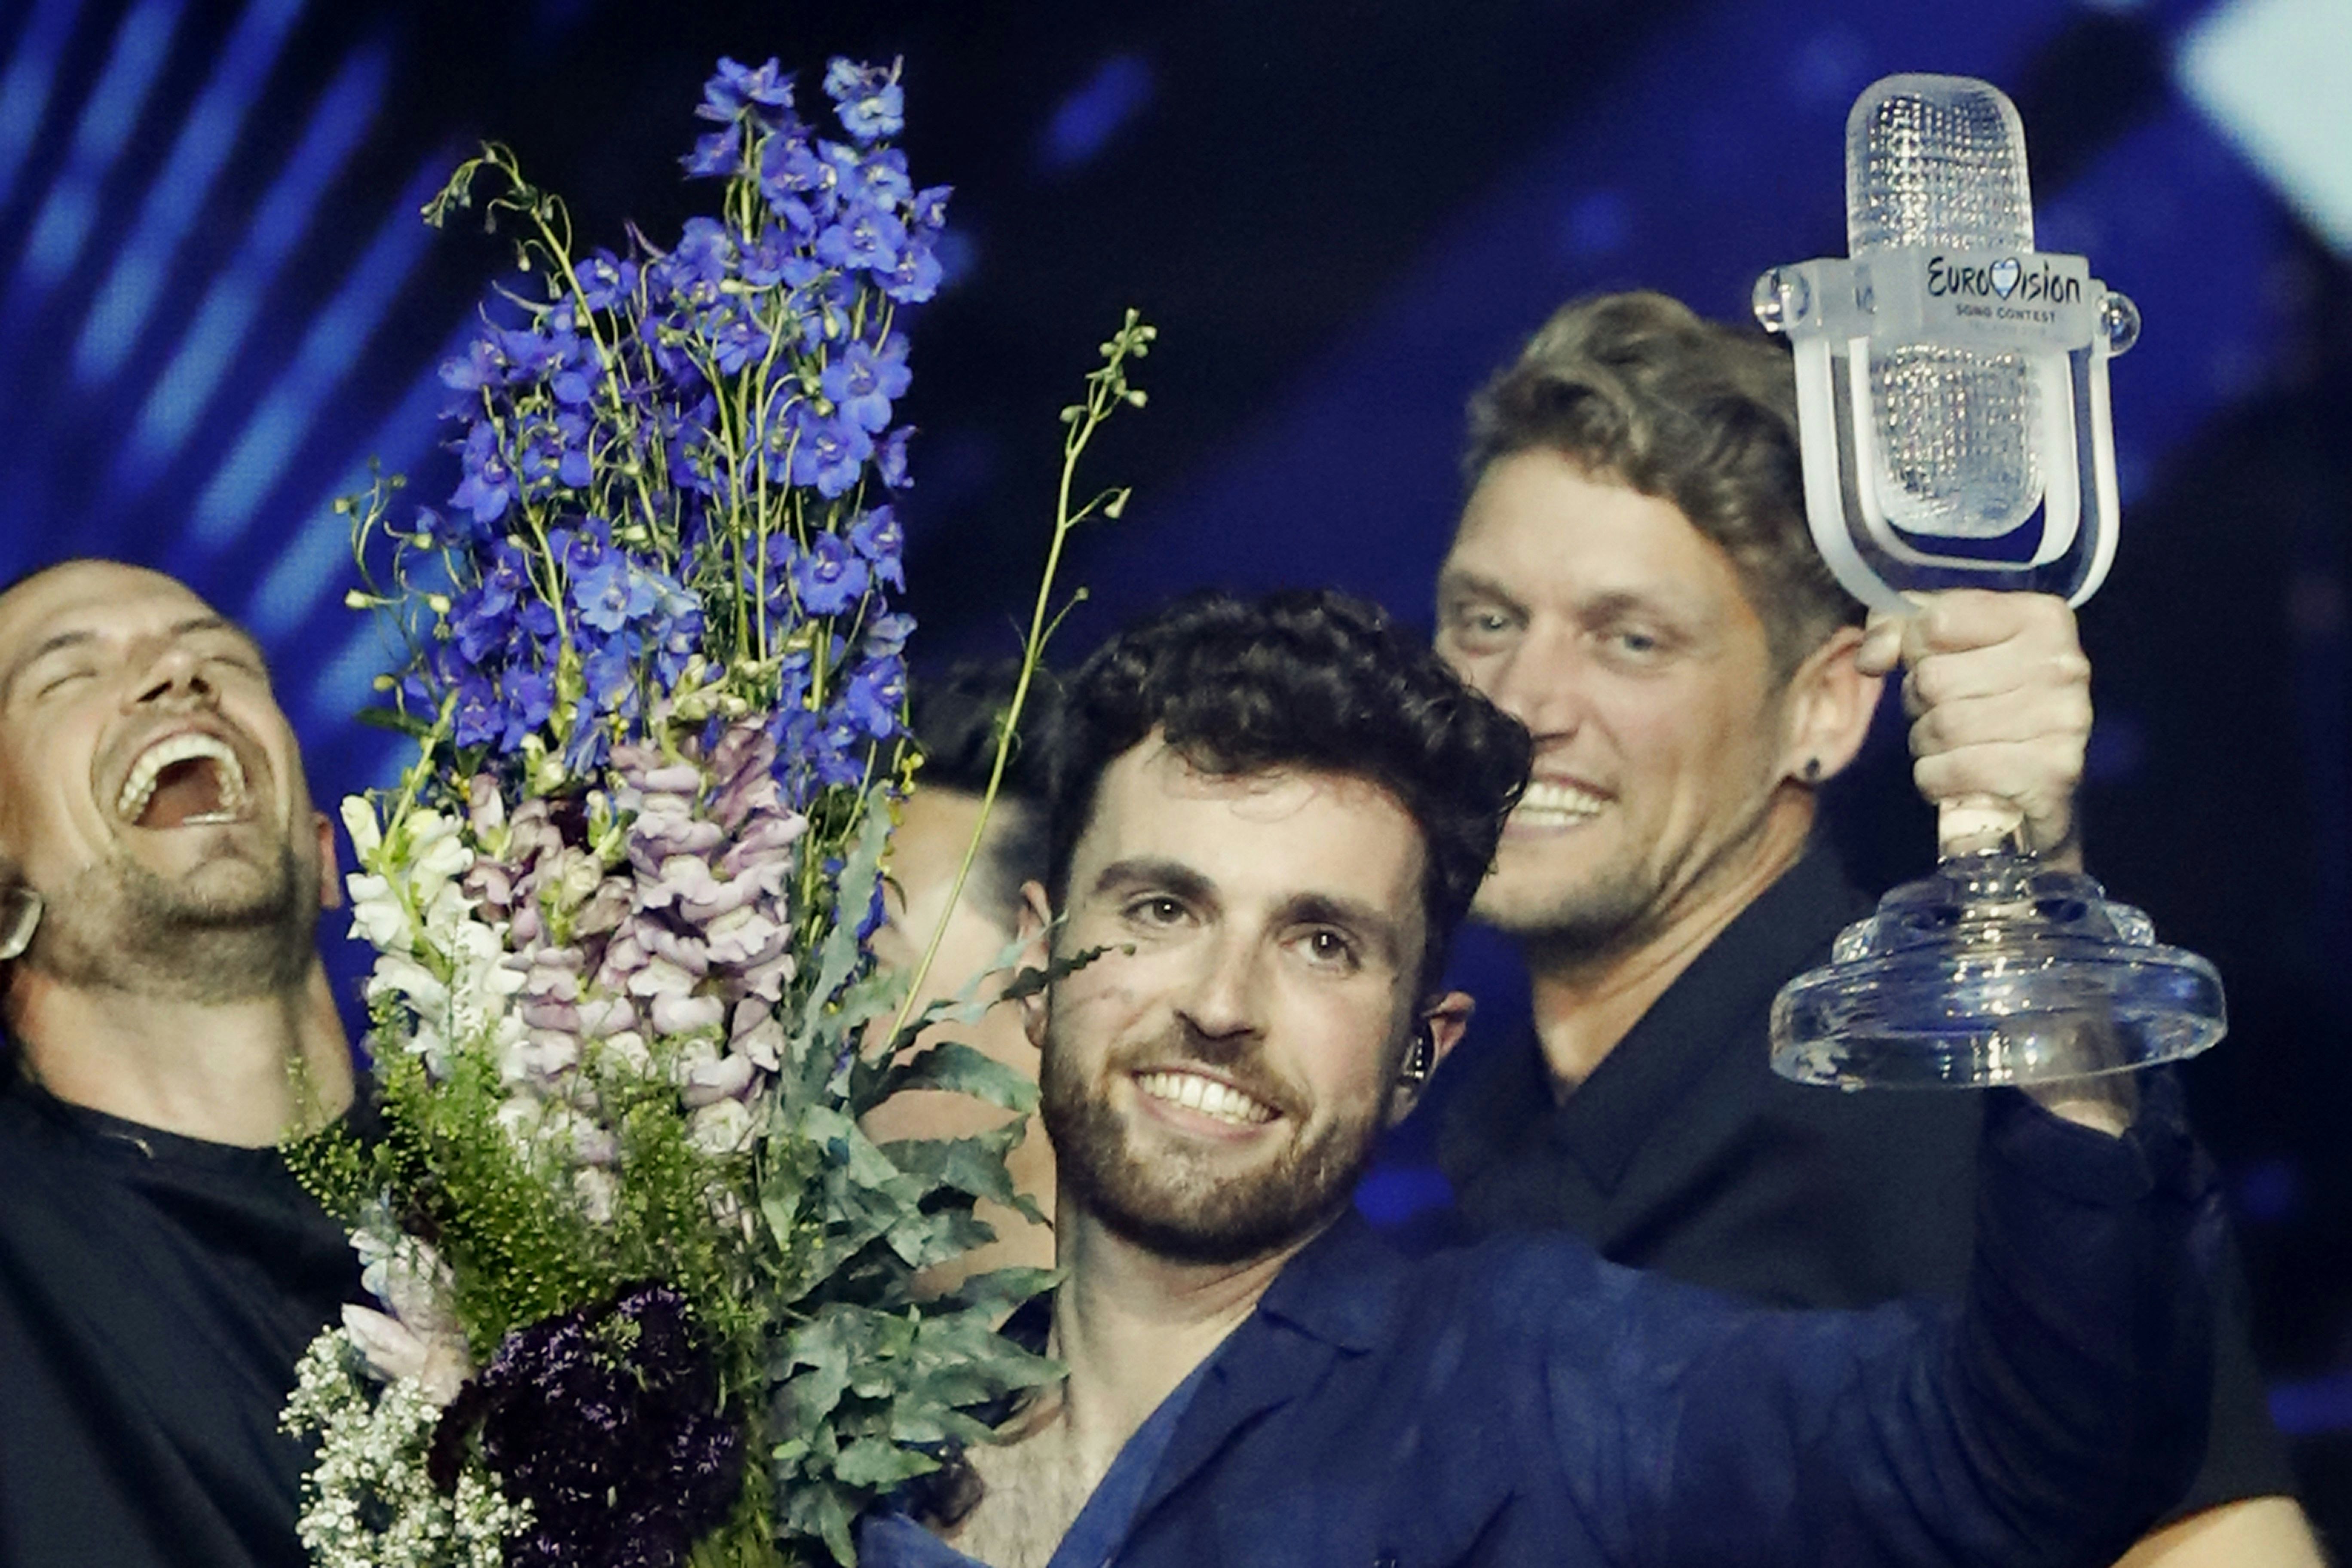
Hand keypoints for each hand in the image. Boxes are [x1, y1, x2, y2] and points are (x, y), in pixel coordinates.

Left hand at [1854, 590, 2089, 864]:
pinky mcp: (2052, 773)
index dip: (1915, 649)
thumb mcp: (1944, 644)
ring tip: (1951, 744)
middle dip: (1919, 703)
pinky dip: (1937, 779)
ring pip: (1941, 727)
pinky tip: (1957, 775)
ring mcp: (2063, 719)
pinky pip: (1954, 771)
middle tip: (1941, 713)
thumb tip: (1872, 659)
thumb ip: (1897, 628)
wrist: (2040, 783)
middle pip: (1934, 679)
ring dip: (1927, 743)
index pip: (1936, 621)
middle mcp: (2061, 664)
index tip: (1933, 662)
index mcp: (2041, 617)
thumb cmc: (1988, 701)